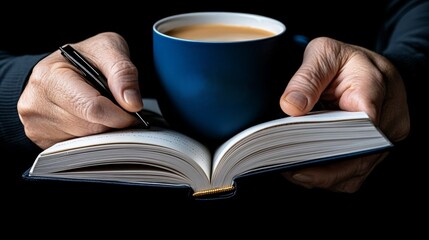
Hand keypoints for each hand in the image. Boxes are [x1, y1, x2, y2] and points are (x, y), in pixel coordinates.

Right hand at [18, 32, 142, 148]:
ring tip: (102, 111)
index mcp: (49, 77)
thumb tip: (132, 104)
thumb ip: (123, 72)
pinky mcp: (41, 140)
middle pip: (91, 129)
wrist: (57, 68)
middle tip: (119, 109)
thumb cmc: (83, 58)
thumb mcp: (107, 49)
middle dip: (112, 122)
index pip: (92, 108)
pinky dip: (90, 138)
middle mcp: (36, 104)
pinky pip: (77, 150)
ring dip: (102, 131)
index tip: (133, 111)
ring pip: (86, 142)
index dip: (120, 114)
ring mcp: (36, 125)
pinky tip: (90, 120)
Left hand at [279, 37, 409, 192]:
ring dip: (324, 176)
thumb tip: (291, 106)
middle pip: (357, 157)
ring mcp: (386, 138)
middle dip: (321, 169)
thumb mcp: (324, 53)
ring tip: (291, 169)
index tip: (300, 156)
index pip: (359, 126)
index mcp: (375, 89)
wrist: (371, 66)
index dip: (330, 147)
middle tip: (286, 167)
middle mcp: (389, 118)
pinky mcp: (378, 149)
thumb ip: (308, 77)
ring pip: (356, 171)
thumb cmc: (347, 60)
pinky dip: (331, 175)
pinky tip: (307, 169)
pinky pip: (355, 172)